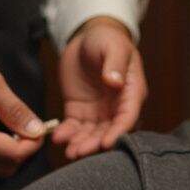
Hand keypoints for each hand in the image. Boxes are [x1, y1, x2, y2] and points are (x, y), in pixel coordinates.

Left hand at [53, 16, 146, 160]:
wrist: (88, 36)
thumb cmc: (107, 39)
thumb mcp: (113, 46)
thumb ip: (115, 63)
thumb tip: (115, 82)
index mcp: (131, 92)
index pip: (127, 117)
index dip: (118, 132)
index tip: (106, 143)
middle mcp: (116, 106)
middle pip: (108, 131)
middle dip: (95, 144)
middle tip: (80, 152)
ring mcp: (98, 110)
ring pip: (91, 133)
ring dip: (81, 143)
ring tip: (69, 152)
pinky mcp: (79, 110)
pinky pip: (74, 126)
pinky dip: (67, 133)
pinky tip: (57, 138)